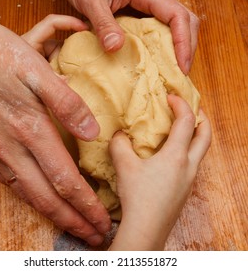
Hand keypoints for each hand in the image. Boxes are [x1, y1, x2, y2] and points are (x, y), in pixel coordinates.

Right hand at [0, 7, 110, 245]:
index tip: (102, 219)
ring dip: (55, 216)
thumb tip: (93, 132)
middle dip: (74, 221)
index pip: (65, 180)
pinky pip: (14, 184)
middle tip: (94, 237)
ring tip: (74, 227)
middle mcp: (13, 150)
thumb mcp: (35, 70)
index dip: (86, 204)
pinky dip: (33, 201)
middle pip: (48, 199)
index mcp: (30, 130)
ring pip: (30, 196)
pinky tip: (43, 204)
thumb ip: (66, 103)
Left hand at [64, 0, 198, 73]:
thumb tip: (116, 47)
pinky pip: (160, 31)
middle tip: (181, 73)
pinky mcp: (141, 16)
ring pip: (175, 26)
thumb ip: (103, 23)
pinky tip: (159, 62)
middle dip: (187, 47)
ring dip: (178, 48)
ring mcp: (148, 8)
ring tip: (173, 71)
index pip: (177, 15)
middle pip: (184, 20)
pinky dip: (164, 47)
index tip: (181, 66)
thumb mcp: (91, 1)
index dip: (184, 41)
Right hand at [109, 95, 210, 249]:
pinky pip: (192, 164)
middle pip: (206, 136)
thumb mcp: (124, 166)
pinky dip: (187, 151)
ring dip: (195, 136)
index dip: (181, 104)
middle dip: (202, 118)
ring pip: (201, 151)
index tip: (170, 97)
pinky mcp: (185, 190)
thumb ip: (119, 145)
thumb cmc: (138, 197)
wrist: (146, 229)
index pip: (187, 121)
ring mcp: (189, 179)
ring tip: (180, 130)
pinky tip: (169, 157)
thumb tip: (119, 135)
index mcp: (177, 156)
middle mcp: (189, 166)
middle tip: (191, 109)